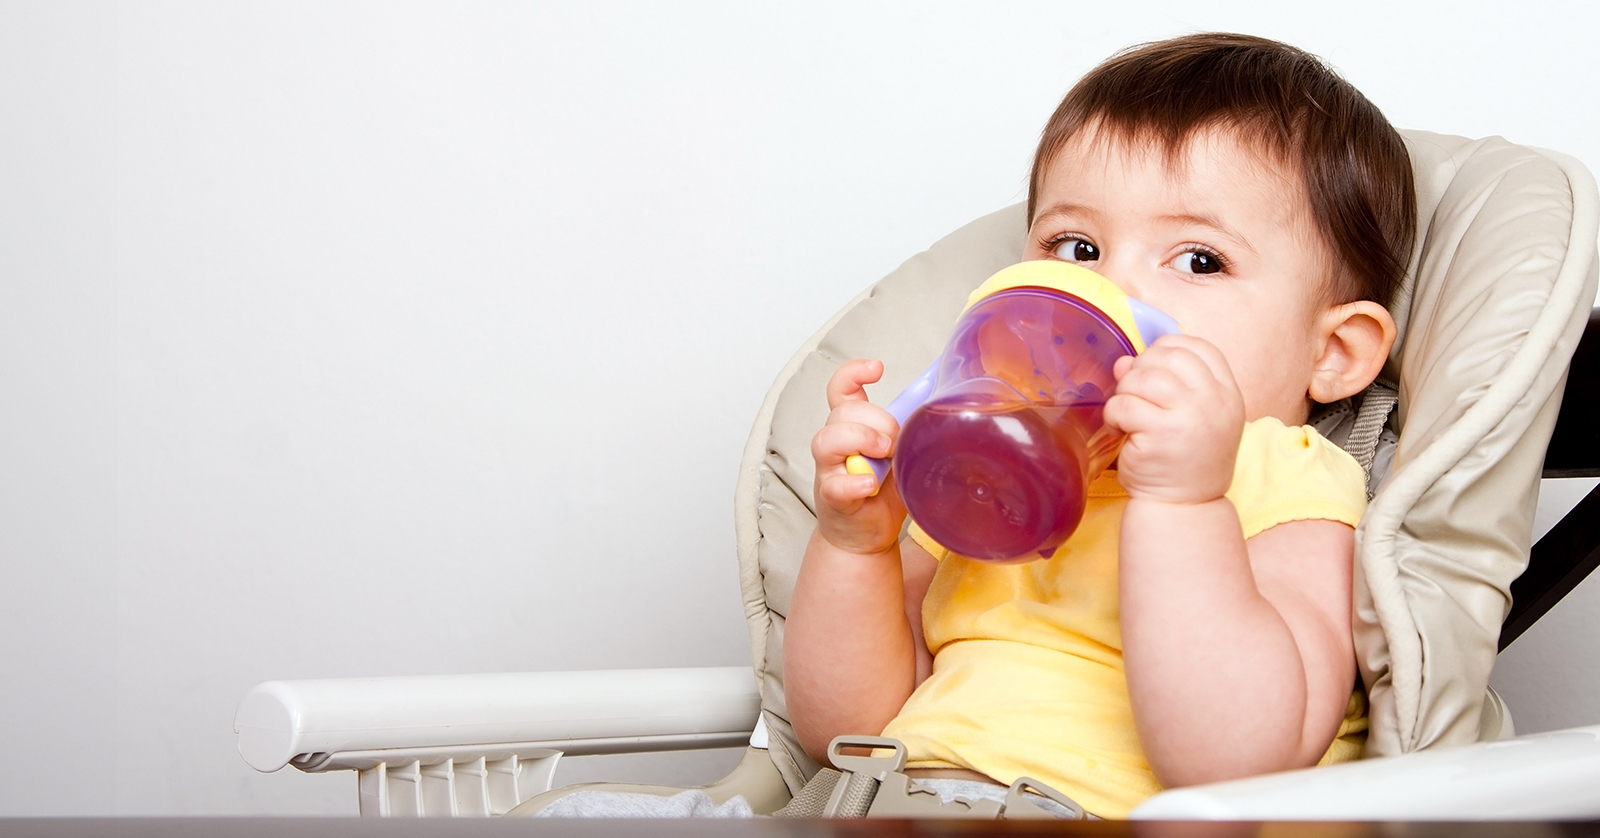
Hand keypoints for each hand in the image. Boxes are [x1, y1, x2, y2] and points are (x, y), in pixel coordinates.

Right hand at [811, 359, 906, 554]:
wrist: (868, 536)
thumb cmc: (885, 491)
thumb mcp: (903, 453)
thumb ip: (910, 428)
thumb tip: (940, 400)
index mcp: (852, 427)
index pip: (840, 389)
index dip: (853, 373)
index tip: (876, 369)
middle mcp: (835, 443)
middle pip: (843, 411)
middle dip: (876, 419)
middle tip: (896, 442)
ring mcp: (829, 469)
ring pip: (827, 439)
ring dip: (861, 440)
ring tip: (883, 456)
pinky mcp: (831, 497)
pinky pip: (835, 483)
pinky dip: (855, 481)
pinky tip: (871, 485)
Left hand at [1103, 335, 1244, 504]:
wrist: (1185, 506)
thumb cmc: (1183, 459)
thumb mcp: (1186, 416)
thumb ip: (1162, 382)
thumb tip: (1123, 361)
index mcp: (1227, 393)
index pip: (1199, 347)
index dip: (1167, 348)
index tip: (1151, 367)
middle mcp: (1214, 402)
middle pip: (1168, 357)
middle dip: (1141, 369)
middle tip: (1134, 393)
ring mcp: (1190, 417)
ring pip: (1142, 377)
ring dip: (1125, 391)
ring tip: (1126, 413)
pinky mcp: (1161, 435)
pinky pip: (1124, 404)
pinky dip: (1113, 414)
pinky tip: (1120, 430)